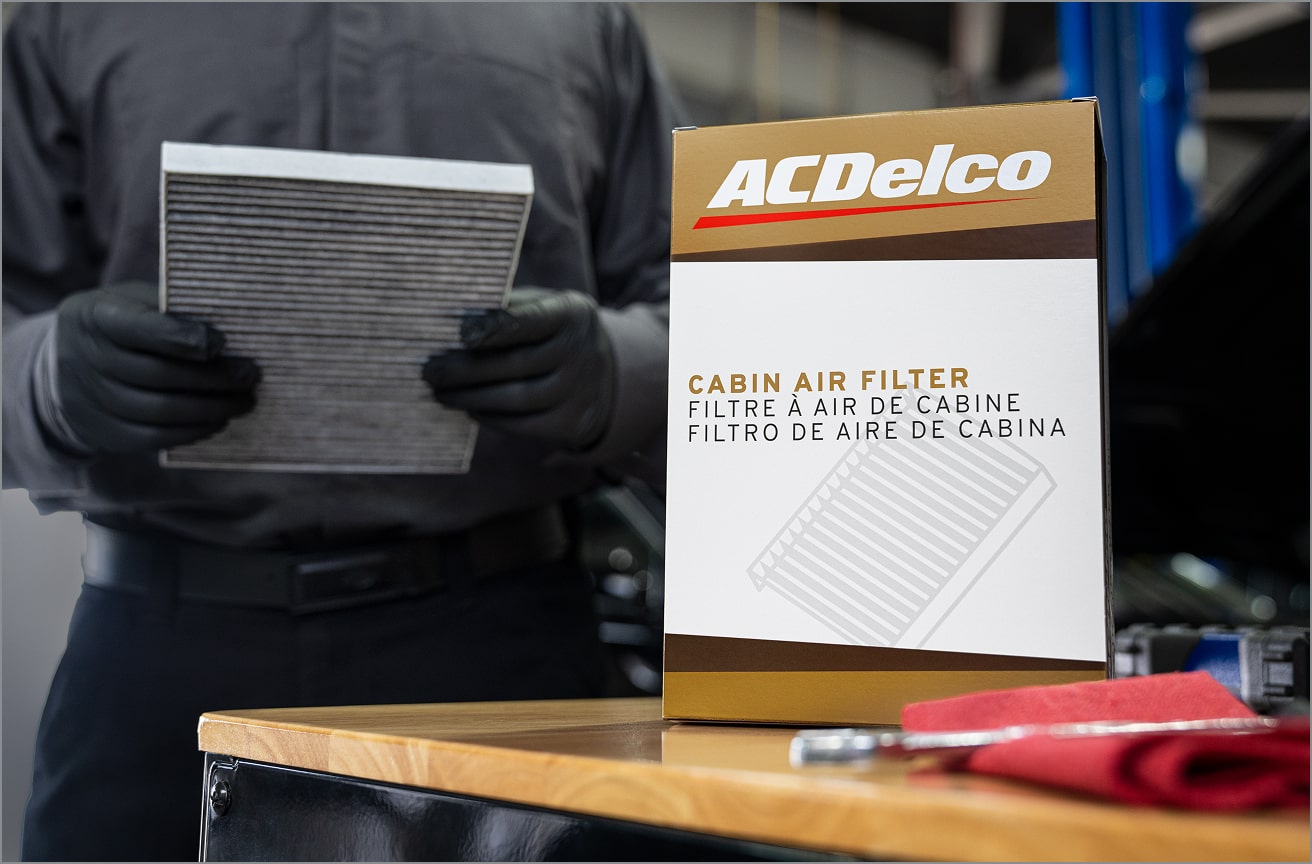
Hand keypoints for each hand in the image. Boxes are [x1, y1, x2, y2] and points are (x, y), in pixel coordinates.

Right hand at [46, 281, 258, 453]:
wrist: (67, 364)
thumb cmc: (122, 325)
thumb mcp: (136, 302)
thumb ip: (172, 309)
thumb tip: (233, 324)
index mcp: (96, 315)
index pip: (141, 328)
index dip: (184, 337)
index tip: (222, 342)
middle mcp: (87, 357)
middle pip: (158, 374)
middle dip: (213, 378)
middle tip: (250, 376)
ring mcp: (90, 398)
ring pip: (159, 411)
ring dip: (211, 408)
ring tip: (244, 400)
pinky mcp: (103, 431)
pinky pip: (153, 437)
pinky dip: (192, 431)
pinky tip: (218, 420)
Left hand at [422, 287, 614, 449]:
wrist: (602, 375)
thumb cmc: (551, 332)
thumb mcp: (541, 307)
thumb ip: (506, 308)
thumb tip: (452, 316)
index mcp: (573, 314)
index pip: (530, 319)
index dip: (494, 327)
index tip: (459, 333)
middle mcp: (582, 352)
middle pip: (516, 363)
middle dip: (466, 369)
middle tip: (429, 371)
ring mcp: (581, 391)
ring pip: (517, 399)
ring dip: (472, 397)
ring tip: (440, 393)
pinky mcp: (574, 423)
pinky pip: (525, 425)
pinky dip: (491, 418)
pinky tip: (470, 408)